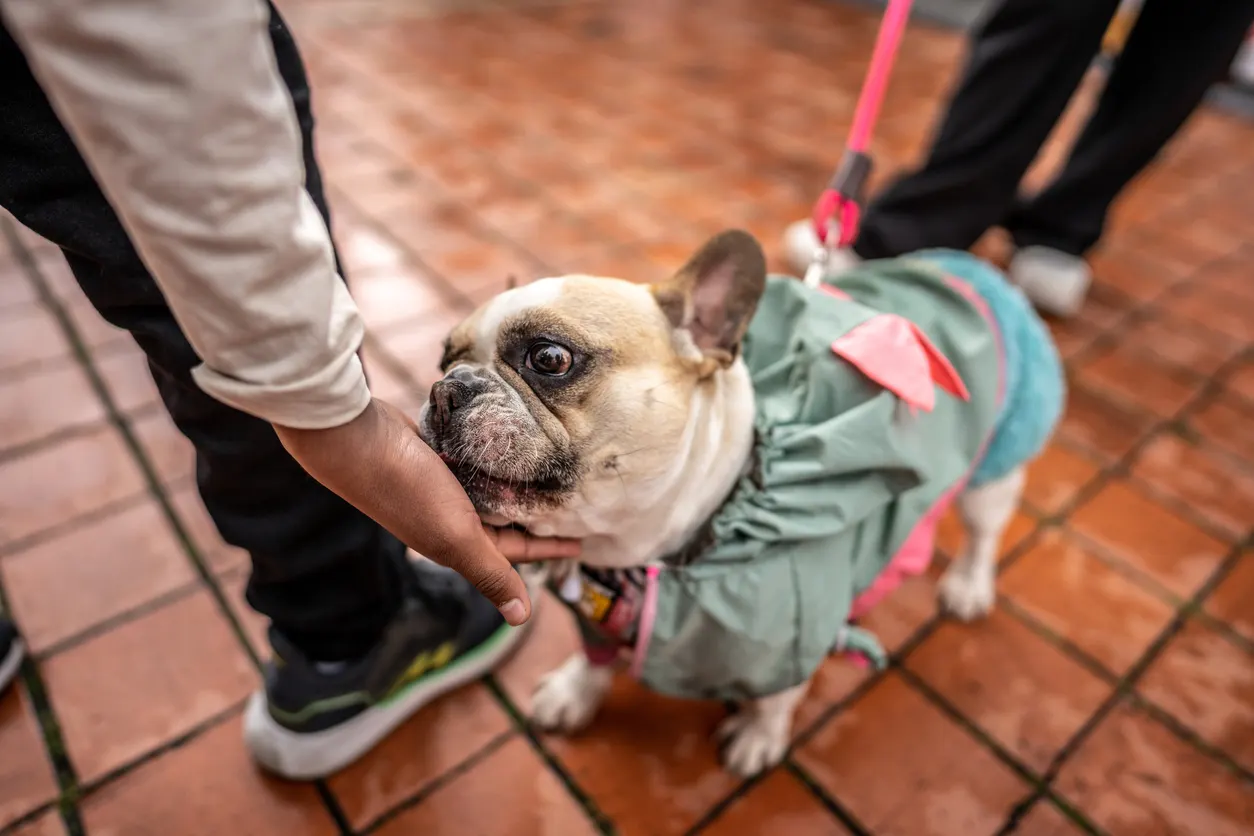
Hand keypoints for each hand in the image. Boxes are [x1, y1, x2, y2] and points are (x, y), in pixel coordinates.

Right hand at [272, 398, 579, 624]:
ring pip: (489, 492)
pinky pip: (473, 463)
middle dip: (537, 518)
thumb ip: (491, 573)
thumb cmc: (408, 489)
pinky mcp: (434, 455)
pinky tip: (512, 448)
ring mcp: (440, 486)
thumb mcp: (457, 536)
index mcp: (456, 543)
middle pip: (504, 523)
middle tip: (576, 505)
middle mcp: (449, 518)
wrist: (355, 438)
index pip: (515, 552)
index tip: (584, 543)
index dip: (549, 549)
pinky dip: (493, 460)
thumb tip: (521, 618)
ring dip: (517, 487)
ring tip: (552, 476)